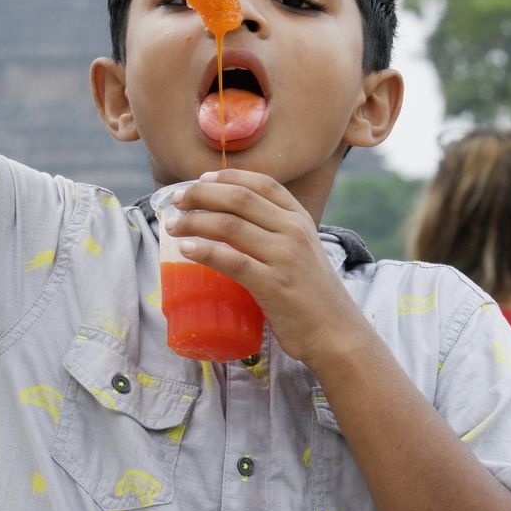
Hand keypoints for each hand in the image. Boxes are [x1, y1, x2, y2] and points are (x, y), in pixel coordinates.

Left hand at [167, 169, 369, 365]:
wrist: (337, 334)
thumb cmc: (313, 295)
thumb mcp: (302, 252)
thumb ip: (276, 235)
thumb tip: (230, 227)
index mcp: (301, 219)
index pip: (262, 183)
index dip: (228, 176)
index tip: (201, 179)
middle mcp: (294, 231)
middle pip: (239, 198)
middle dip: (202, 195)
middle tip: (178, 201)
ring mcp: (284, 257)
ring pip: (229, 225)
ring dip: (194, 221)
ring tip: (173, 226)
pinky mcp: (273, 284)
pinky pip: (231, 260)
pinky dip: (203, 251)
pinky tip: (185, 249)